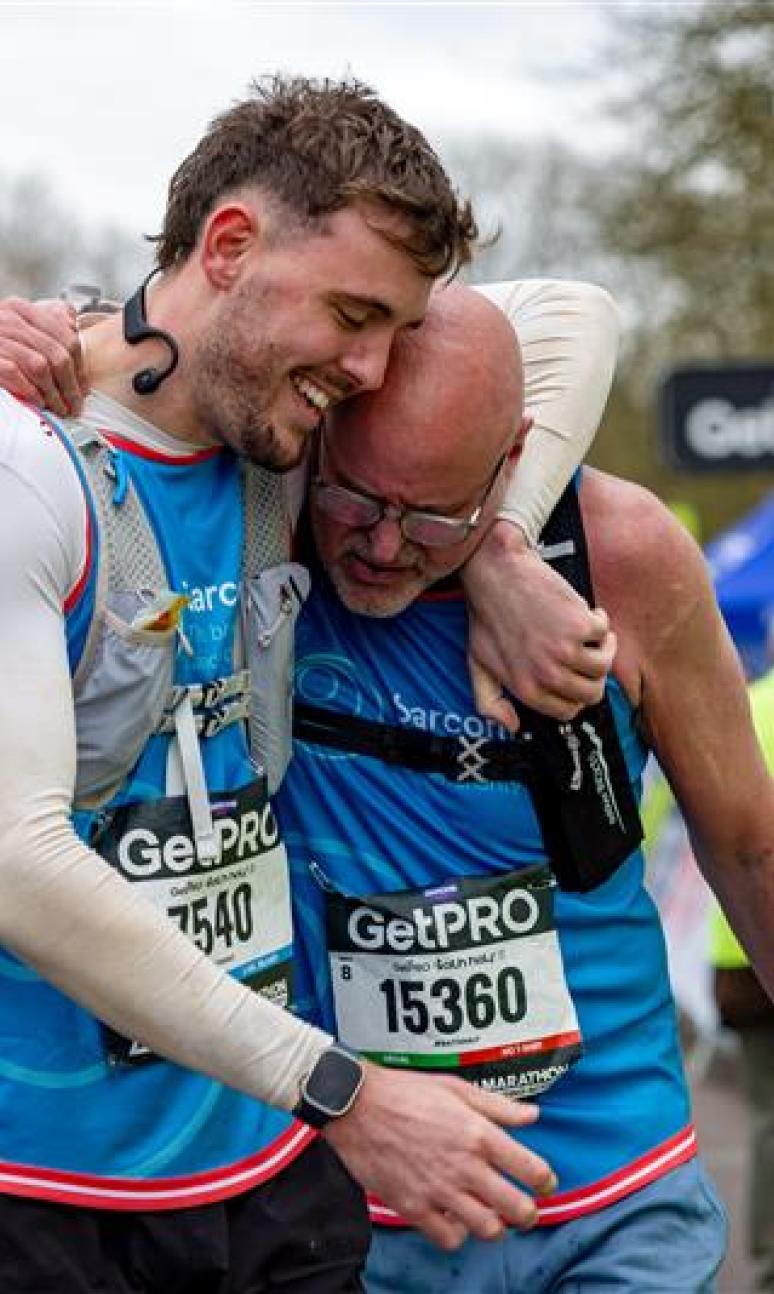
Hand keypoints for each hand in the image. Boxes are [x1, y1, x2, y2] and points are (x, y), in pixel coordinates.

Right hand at [0, 297, 87, 416]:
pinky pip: (15, 374)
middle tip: (75, 405)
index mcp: (21, 309)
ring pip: (40, 366)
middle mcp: (8, 319)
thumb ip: (44, 320)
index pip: (66, 336)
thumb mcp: (16, 325)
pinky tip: (38, 403)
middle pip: (57, 354)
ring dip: (54, 393)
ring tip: (60, 409)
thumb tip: (72, 323)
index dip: (80, 366)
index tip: (84, 387)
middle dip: (71, 385)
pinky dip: (31, 391)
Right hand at [323, 1062, 555, 1249]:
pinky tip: (454, 1219)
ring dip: (495, 1227)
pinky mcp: (414, 1207)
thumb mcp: (456, 1088)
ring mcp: (439, 1190)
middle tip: (525, 1211)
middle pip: (517, 1208)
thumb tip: (533, 1115)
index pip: (531, 1169)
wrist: (356, 1105)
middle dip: (528, 1214)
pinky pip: (449, 1239)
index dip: (546, 1181)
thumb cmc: (406, 1092)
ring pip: (487, 1230)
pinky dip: (457, 1234)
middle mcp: (464, 1165)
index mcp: (478, 1133)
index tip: (544, 1183)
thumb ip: (498, 1106)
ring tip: (490, 1217)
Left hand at [462, 520, 615, 730]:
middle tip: (586, 654)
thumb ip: (489, 702)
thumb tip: (513, 727)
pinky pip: (606, 634)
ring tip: (589, 633)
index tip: (574, 676)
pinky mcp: (580, 625)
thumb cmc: (487, 617)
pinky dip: (600, 621)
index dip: (574, 694)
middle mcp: (546, 675)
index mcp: (525, 689)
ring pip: (605, 667)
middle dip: (592, 675)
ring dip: (602, 648)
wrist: (497, 573)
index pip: (567, 711)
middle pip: (592, 693)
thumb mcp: (477, 665)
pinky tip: (585, 612)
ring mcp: (565, 651)